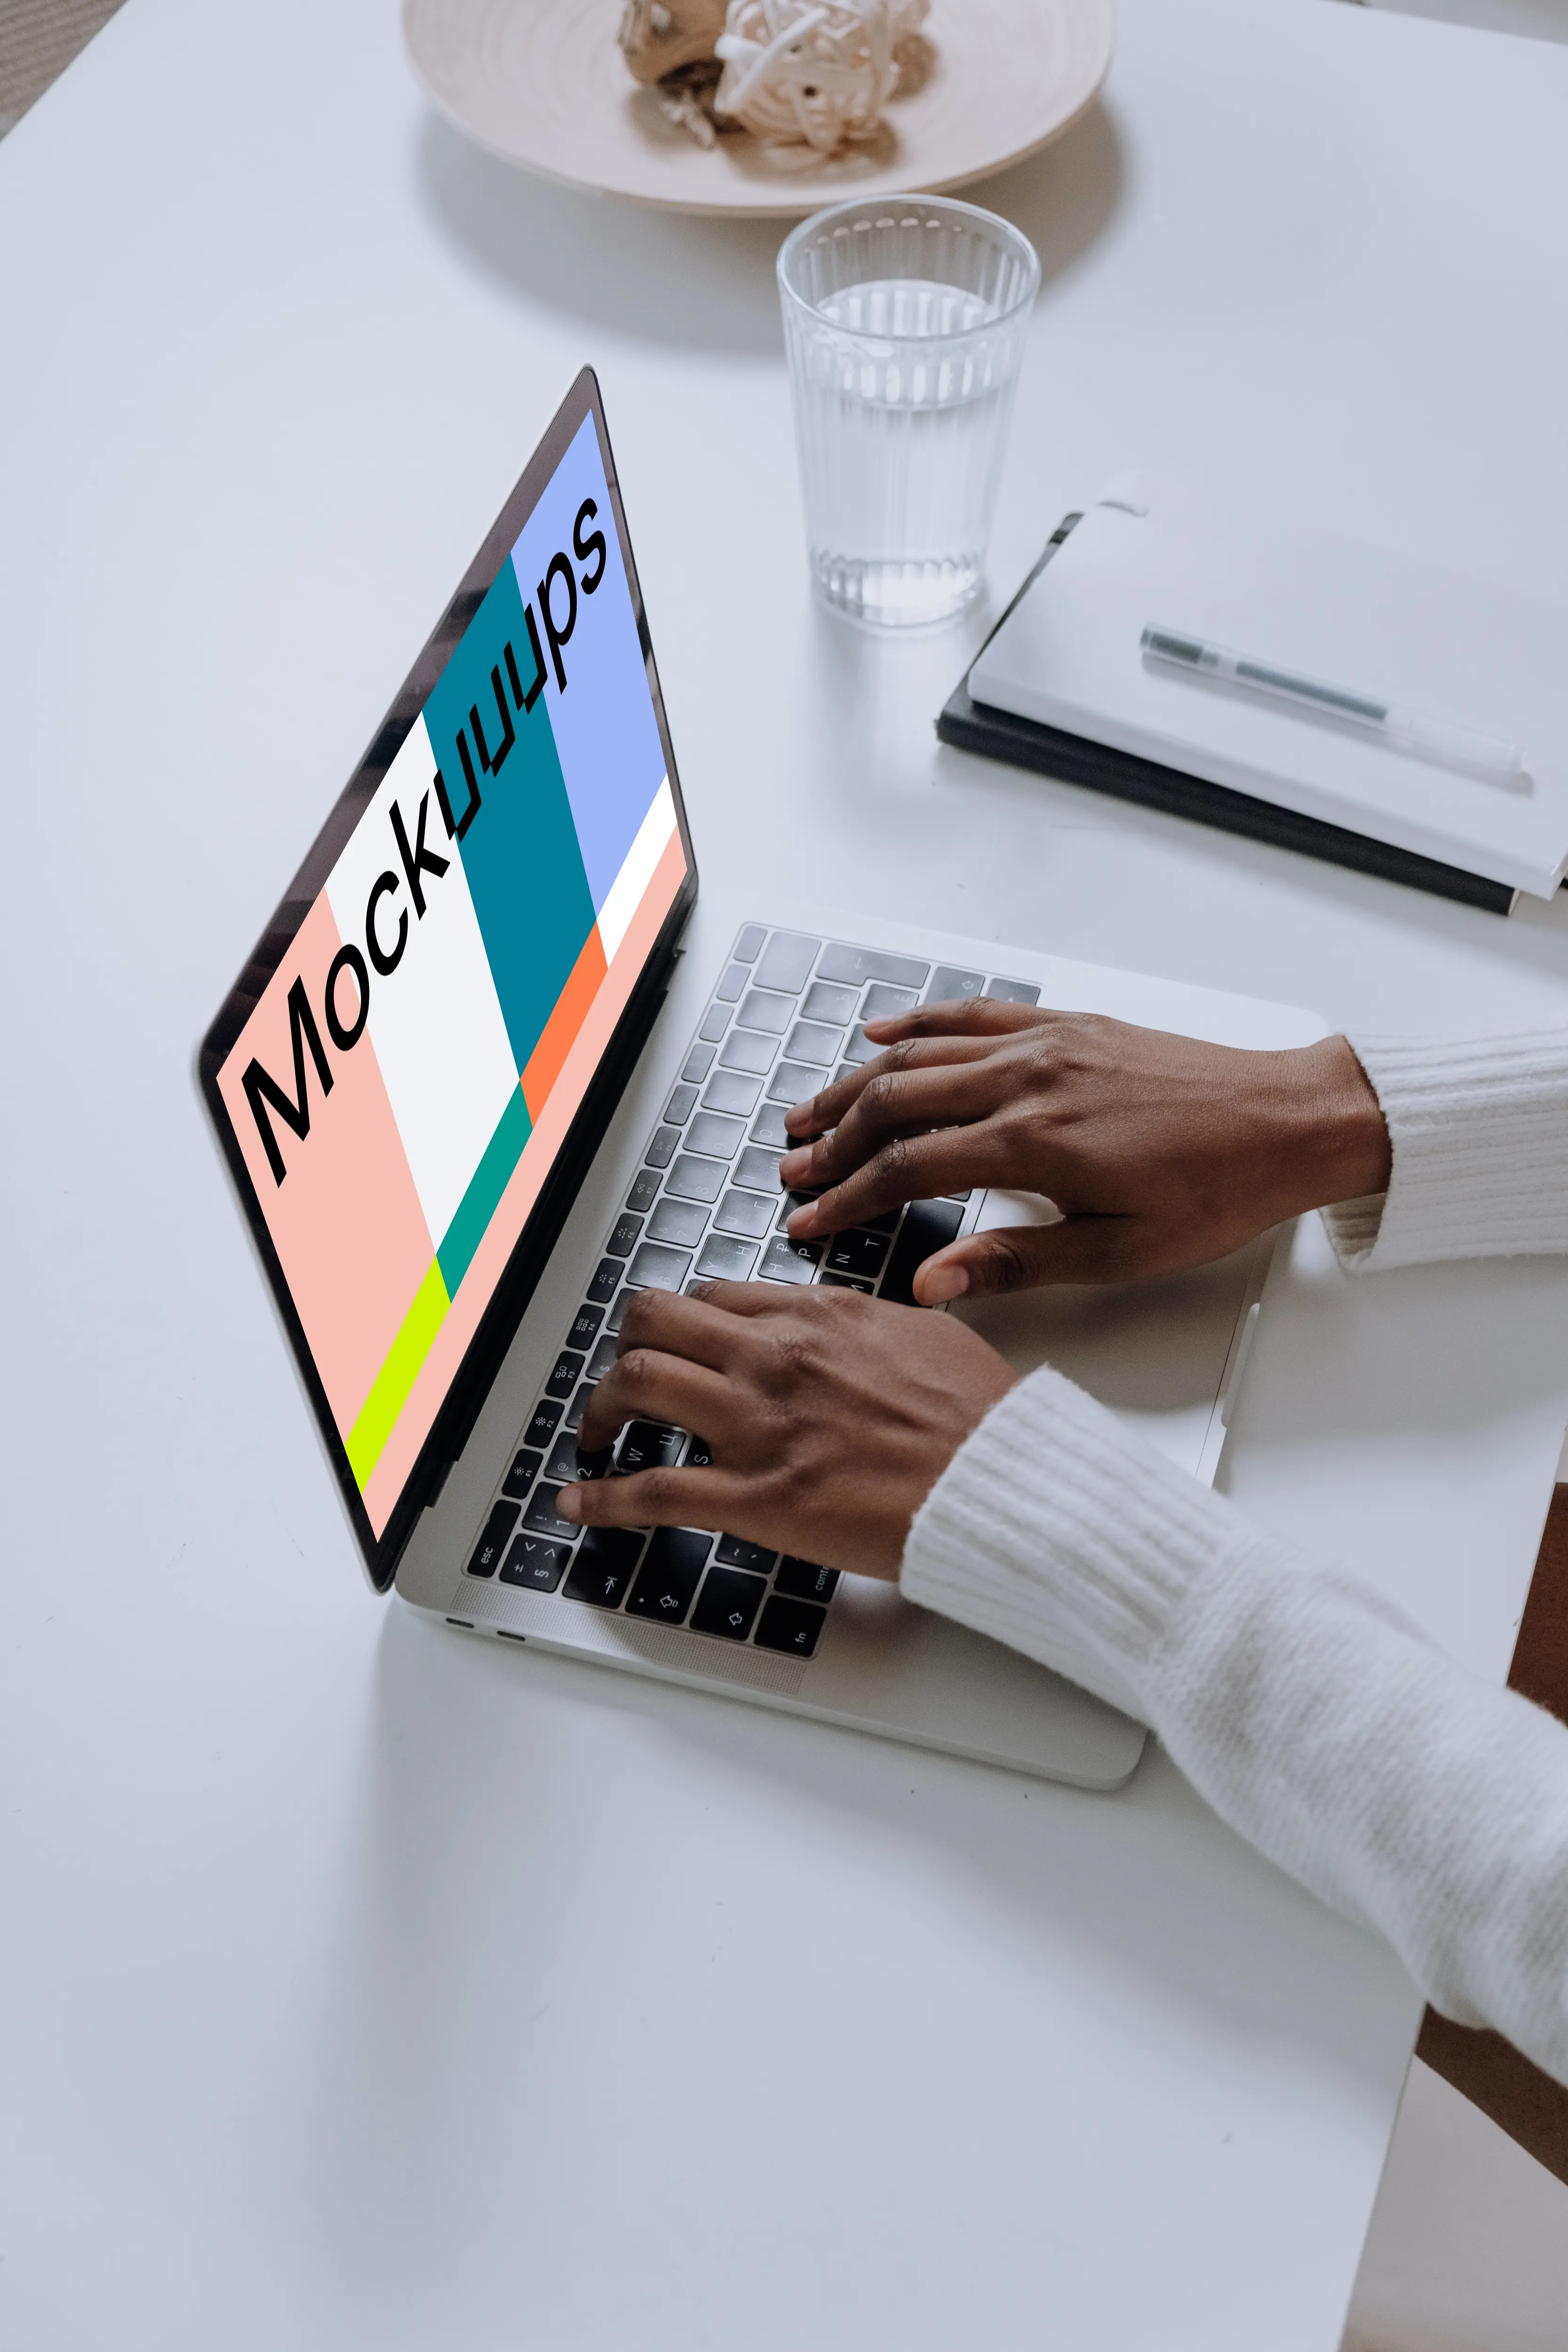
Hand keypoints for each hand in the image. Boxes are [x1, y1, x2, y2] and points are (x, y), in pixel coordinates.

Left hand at [556, 1281, 1016, 1578]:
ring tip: (597, 1435)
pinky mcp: (757, 1497)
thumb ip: (864, 1323)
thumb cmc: (980, 1419)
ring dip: (602, 1409)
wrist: (1002, 1483)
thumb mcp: (924, 1333)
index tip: (673, 1343)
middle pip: (655, 1321)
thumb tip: (841, 1325)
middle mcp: (776, 1357)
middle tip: (621, 1380)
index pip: (714, 1296)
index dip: (681, 1320)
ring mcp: (759, 1425)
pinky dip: (602, 1498)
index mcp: (818, 1316)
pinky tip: (580, 1503)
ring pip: (638, 1384)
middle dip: (625, 1347)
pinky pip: (652, 1490)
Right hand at [778, 1002, 1390, 1300]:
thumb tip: (932, 1285)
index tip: (809, 1221)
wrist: (1290, 1121)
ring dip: (854, 1083)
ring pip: (918, 1054)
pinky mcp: (1067, 1023)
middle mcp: (1028, 1080)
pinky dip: (915, 1023)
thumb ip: (1016, 1264)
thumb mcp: (1119, 1254)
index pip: (906, 1170)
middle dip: (832, 1140)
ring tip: (810, 1114)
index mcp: (1034, 1145)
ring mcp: (1045, 1042)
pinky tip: (879, 1033)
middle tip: (792, 1171)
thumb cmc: (1218, 1191)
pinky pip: (971, 1014)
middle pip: (894, 1103)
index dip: (846, 1199)